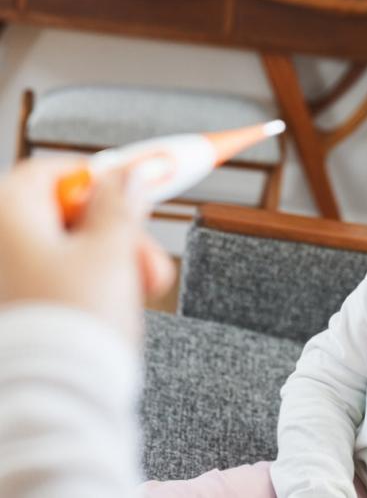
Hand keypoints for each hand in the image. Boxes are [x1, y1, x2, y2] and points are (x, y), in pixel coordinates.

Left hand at [0, 160, 174, 346]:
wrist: (59, 393)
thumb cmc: (78, 321)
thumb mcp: (113, 251)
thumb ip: (121, 205)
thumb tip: (129, 174)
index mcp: (8, 217)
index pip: (52, 172)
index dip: (99, 179)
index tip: (133, 188)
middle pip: (67, 217)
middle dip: (119, 234)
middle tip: (151, 259)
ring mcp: (8, 278)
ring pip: (69, 251)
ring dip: (114, 262)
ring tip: (148, 288)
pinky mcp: (19, 308)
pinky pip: (59, 279)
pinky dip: (92, 284)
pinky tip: (119, 304)